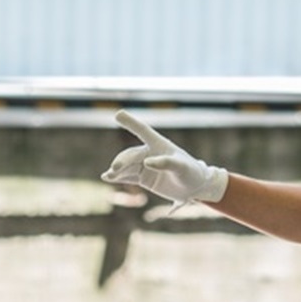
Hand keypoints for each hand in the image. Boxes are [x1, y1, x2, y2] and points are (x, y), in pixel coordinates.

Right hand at [101, 110, 228, 203]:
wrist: (194, 187)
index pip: (143, 131)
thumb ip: (167, 163)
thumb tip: (147, 162)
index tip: (118, 114)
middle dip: (122, 161)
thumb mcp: (182, 167)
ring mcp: (145, 166)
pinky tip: (106, 178)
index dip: (131, 123)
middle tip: (115, 169)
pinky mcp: (143, 178)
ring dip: (117, 170)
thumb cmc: (191, 172)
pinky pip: (128, 177)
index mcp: (160, 145)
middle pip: (132, 155)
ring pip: (127, 166)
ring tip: (108, 176)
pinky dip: (118, 178)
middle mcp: (150, 153)